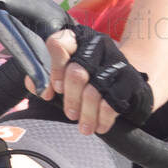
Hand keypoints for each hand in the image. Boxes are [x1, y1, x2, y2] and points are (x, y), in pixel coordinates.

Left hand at [35, 26, 149, 135]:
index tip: (53, 91)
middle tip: (70, 115)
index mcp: (76, 39)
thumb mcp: (65, 73)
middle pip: (76, 73)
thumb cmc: (87, 78)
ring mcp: (115, 60)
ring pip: (94, 91)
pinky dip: (103, 118)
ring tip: (84, 128)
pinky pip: (112, 102)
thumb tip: (37, 87)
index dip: (53, 69)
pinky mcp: (130, 78)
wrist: (124, 81)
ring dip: (87, 114)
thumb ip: (45, 76)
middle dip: (71, 99)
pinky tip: (100, 126)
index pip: (58, 44)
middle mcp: (96, 45)